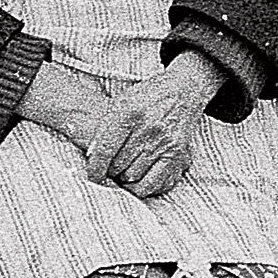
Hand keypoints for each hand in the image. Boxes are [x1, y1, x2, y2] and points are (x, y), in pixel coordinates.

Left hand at [81, 53, 218, 199]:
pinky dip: (144, 186)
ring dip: (126, 179)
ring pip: (134, 178)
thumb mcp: (120, 102)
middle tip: (111, 166)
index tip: (93, 174)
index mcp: (130, 113)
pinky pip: (155, 184)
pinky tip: (140, 179)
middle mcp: (149, 129)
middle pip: (118, 167)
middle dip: (110, 171)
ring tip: (125, 171)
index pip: (105, 149)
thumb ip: (104, 128)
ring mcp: (166, 143)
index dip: (95, 168)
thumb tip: (93, 157)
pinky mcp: (179, 156)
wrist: (184, 90)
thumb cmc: (148, 97)